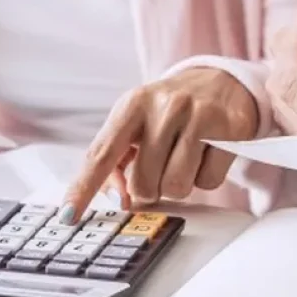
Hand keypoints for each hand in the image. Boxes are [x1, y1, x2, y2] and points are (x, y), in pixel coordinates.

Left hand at [60, 68, 257, 222]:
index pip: (101, 154)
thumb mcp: (136, 124)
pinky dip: (205, 178)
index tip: (68, 215)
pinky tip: (206, 155)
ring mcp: (197, 115)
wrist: (221, 81)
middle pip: (143, 183)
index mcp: (131, 105)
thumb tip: (120, 200)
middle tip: (158, 169)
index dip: (83, 188)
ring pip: (176, 187)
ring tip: (182, 160)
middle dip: (149, 188)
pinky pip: (209, 183)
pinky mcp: (228, 129)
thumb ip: (117, 162)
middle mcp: (163, 106)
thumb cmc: (168, 111)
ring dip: (177, 186)